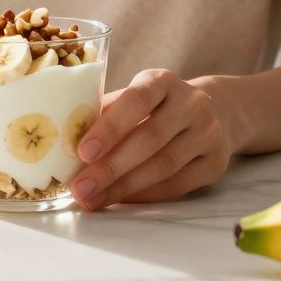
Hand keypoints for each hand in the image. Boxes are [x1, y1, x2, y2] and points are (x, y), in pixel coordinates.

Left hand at [69, 69, 229, 210]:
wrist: (217, 111)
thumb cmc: (157, 106)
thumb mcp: (134, 98)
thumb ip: (105, 113)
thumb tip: (63, 138)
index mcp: (163, 80)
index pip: (137, 100)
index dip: (110, 127)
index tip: (82, 152)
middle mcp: (192, 103)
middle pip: (150, 139)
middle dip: (110, 168)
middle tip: (80, 188)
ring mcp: (208, 133)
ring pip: (164, 166)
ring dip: (124, 187)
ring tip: (93, 199)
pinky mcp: (216, 162)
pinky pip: (178, 184)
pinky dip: (146, 195)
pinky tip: (120, 200)